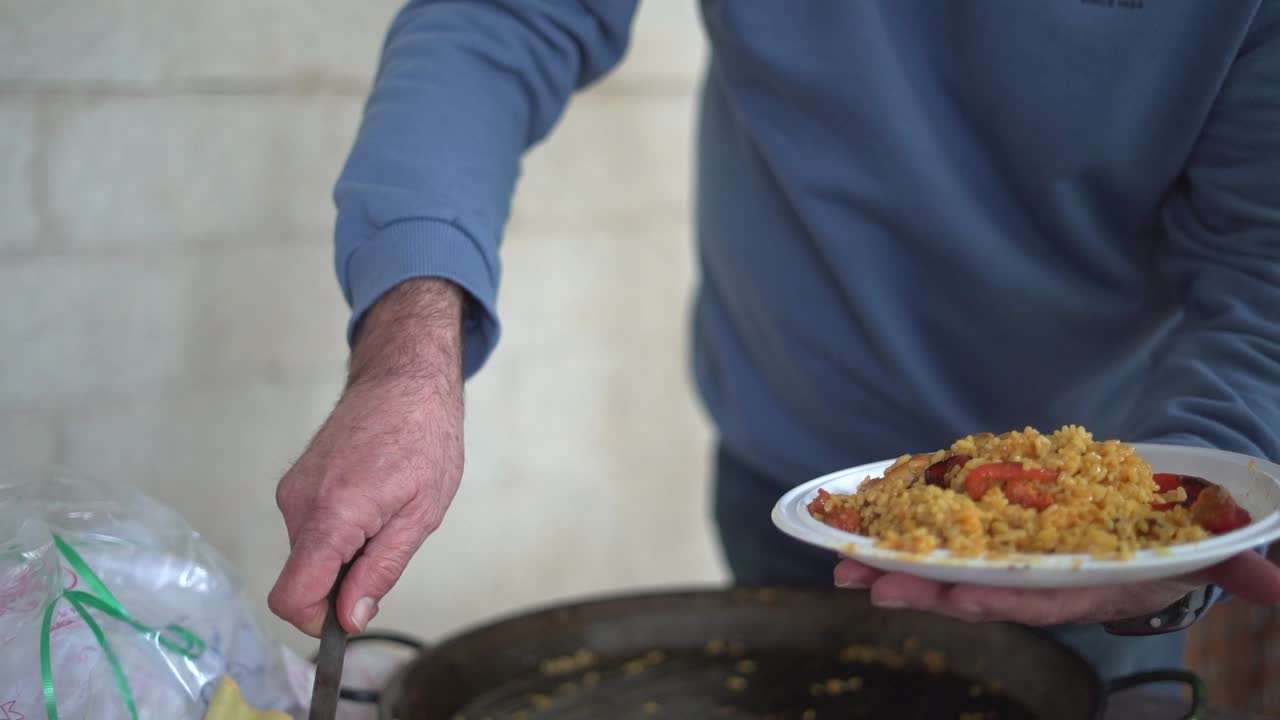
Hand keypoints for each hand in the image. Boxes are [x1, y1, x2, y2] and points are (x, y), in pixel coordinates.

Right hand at [268, 279, 464, 636]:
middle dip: (342, 580)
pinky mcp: (294, 481)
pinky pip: (310, 527)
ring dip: (344, 550)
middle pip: (304, 577)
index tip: (348, 616)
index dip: (317, 620)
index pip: (293, 595)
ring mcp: (293, 489)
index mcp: (333, 514)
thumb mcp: (421, 514)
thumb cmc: (424, 436)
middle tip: (388, 542)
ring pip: (308, 552)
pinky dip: (338, 528)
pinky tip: (371, 497)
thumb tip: (350, 619)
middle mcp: (300, 503)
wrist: (404, 377)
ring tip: (385, 510)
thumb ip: (381, 570)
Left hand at [833, 551, 1279, 624]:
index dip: (1005, 600)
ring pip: (947, 568)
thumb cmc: (1175, 532)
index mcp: (1090, 585)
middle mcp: (1044, 580)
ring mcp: (1011, 559)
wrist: (1144, 513)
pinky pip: (940, 533)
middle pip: (980, 589)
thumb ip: (1243, 565)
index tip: (963, 598)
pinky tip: (854, 532)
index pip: (1045, 600)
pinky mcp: (990, 529)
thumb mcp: (1211, 547)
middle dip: (927, 590)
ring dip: (896, 570)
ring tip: (842, 566)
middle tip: (871, 585)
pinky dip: (900, 535)